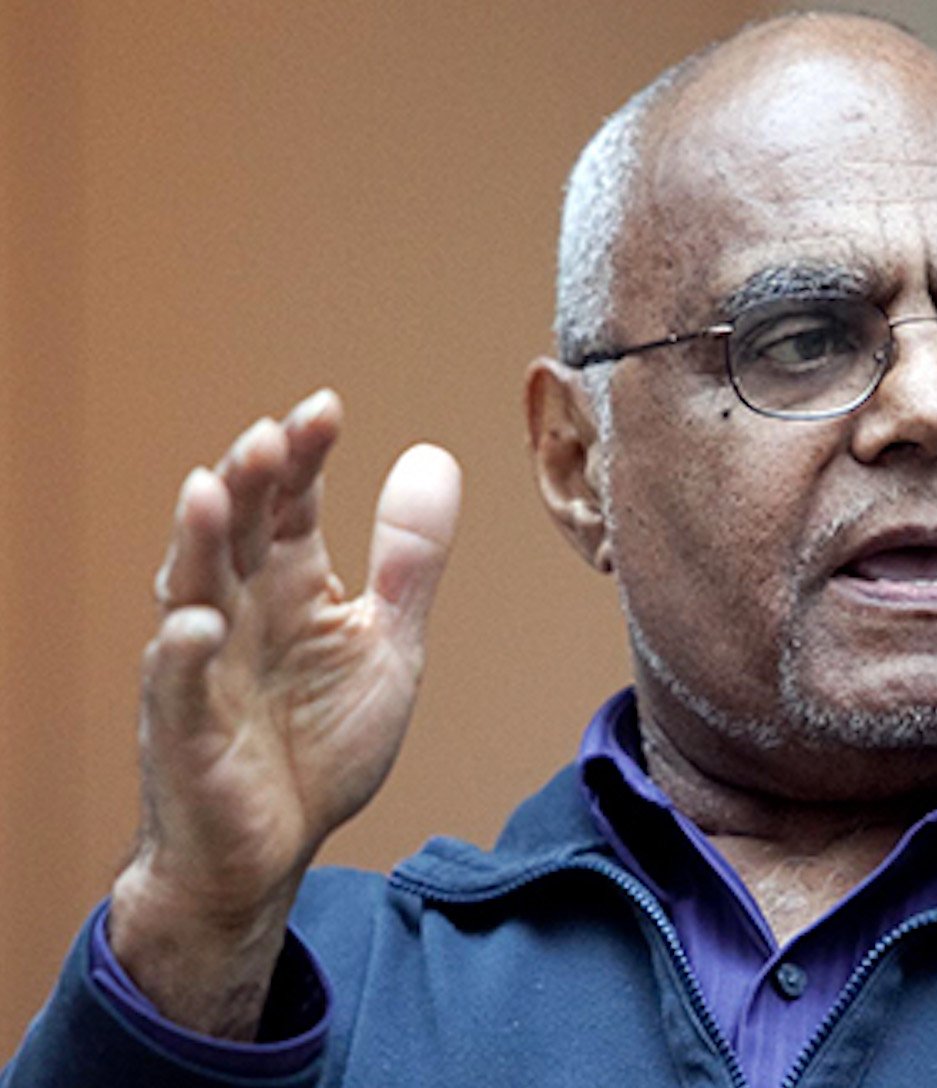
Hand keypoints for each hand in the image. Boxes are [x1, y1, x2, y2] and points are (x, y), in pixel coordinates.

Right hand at [108, 390, 460, 1036]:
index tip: (324, 408)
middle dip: (248, 481)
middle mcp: (239, 611)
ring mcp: (205, 665)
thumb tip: (435, 457)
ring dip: (198, 540)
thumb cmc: (319, 745)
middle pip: (236, 529)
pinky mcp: (183, 728)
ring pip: (192, 588)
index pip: (289, 503)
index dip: (303, 456)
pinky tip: (197, 624)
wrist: (273, 851)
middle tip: (269, 434)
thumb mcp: (385, 643)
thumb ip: (407, 560)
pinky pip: (177, 686)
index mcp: (289, 585)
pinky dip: (183, 654)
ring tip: (211, 488)